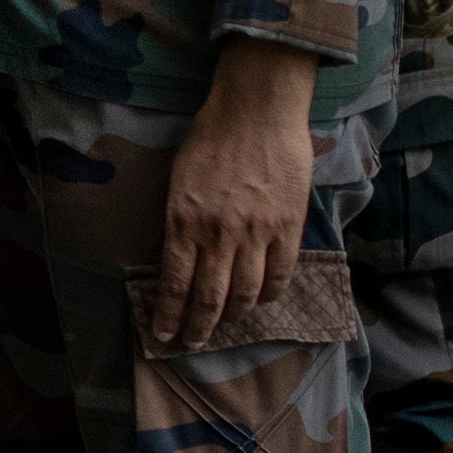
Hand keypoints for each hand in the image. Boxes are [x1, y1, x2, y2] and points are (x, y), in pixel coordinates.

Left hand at [147, 41, 319, 351]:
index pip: (175, 283)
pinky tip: (260, 301)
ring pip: (245, 294)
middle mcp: (218, 232)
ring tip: (226, 326)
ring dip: (234, 318)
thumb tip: (180, 260)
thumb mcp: (179, 178)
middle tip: (193, 343)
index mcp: (183, 220)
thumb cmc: (212, 137)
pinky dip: (269, 295)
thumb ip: (181, 221)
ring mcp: (256, 231)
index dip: (170, 316)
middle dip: (198, 328)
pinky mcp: (288, 226)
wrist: (257, 109)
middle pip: (209, 298)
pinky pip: (280, 275)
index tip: (164, 336)